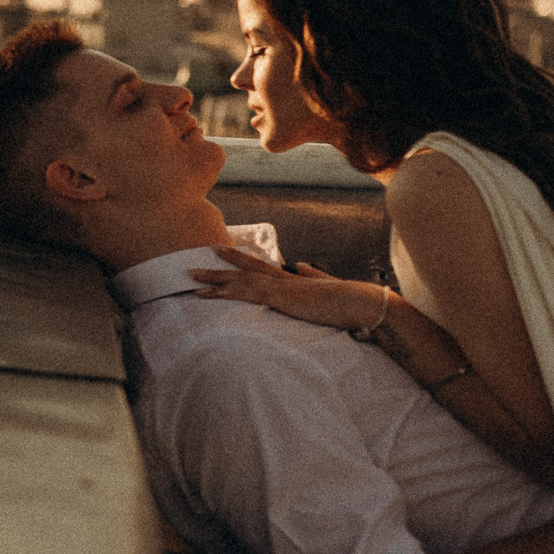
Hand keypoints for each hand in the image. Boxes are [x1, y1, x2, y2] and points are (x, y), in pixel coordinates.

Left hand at [188, 245, 385, 330]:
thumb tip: (300, 264)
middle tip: (197, 260)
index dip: (242, 259)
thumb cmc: (350, 301)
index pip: (262, 266)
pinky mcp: (280, 298)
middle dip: (221, 264)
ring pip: (239, 279)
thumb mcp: (327, 287)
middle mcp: (284, 279)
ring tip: (191, 276)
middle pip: (246, 268)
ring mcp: (280, 287)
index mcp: (294, 279)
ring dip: (213, 278)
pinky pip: (244, 294)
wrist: (363, 303)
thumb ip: (313, 275)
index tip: (224, 250)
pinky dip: (222, 293)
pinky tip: (207, 294)